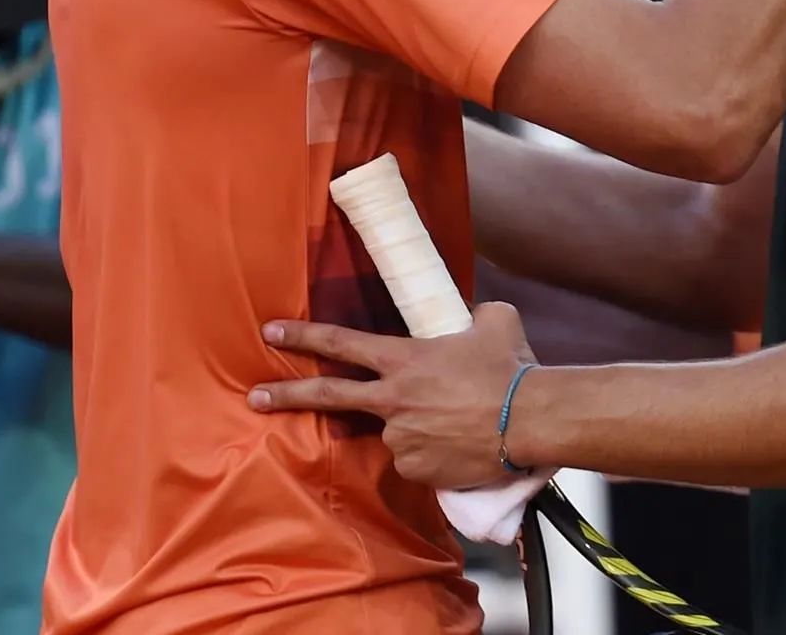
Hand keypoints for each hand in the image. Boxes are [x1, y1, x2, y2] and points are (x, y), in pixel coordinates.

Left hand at [250, 304, 536, 490]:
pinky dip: (432, 453)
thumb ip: (473, 316)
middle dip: (286, 395)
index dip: (304, 335)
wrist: (530, 419)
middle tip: (255, 397)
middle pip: (330, 396)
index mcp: (404, 360)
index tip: (271, 332)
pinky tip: (461, 444)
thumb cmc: (511, 367)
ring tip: (460, 420)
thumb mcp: (495, 320)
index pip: (341, 343)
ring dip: (417, 426)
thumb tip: (473, 317)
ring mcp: (401, 438)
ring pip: (396, 430)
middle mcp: (393, 400)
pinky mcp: (417, 469)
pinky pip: (417, 459)